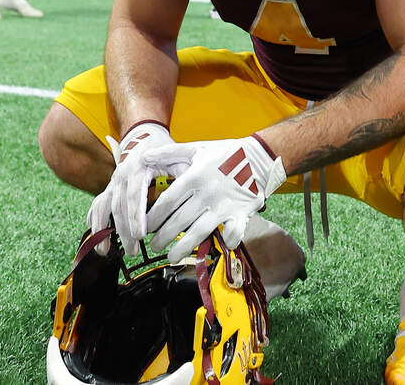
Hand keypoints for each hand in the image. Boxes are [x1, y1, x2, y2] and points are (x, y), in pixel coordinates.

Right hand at [85, 122, 194, 254]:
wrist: (143, 135)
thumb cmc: (162, 147)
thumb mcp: (176, 155)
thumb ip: (184, 172)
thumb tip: (197, 189)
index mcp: (137, 169)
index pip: (134, 196)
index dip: (136, 216)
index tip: (141, 234)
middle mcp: (121, 176)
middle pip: (119, 207)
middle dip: (124, 231)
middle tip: (133, 251)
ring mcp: (113, 183)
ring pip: (105, 208)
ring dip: (104, 230)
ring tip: (106, 250)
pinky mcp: (110, 188)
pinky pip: (97, 205)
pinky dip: (94, 222)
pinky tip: (96, 238)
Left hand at [146, 135, 286, 262]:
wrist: (259, 156)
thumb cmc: (226, 152)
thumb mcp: (196, 148)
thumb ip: (169, 153)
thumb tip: (145, 155)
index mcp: (195, 177)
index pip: (168, 201)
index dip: (154, 217)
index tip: (145, 226)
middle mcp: (207, 193)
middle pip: (179, 220)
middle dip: (163, 236)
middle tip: (153, 246)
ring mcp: (224, 205)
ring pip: (200, 231)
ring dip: (184, 247)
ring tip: (171, 257)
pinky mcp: (241, 213)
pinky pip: (234, 232)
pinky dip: (228, 240)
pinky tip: (219, 246)